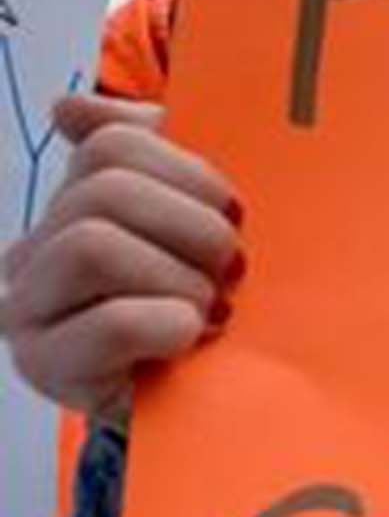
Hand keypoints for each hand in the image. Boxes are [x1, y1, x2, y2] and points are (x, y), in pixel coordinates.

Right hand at [0, 95, 243, 422]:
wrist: (196, 408)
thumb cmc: (201, 308)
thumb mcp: (191, 227)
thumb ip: (151, 157)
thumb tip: (67, 108)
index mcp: (71, 205)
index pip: (114, 144)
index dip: (190, 172)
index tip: (234, 214)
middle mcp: (32, 250)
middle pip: (105, 191)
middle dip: (192, 229)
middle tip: (231, 274)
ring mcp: (27, 308)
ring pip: (93, 245)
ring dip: (178, 277)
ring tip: (210, 310)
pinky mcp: (46, 366)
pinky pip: (114, 322)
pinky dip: (169, 323)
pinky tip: (190, 338)